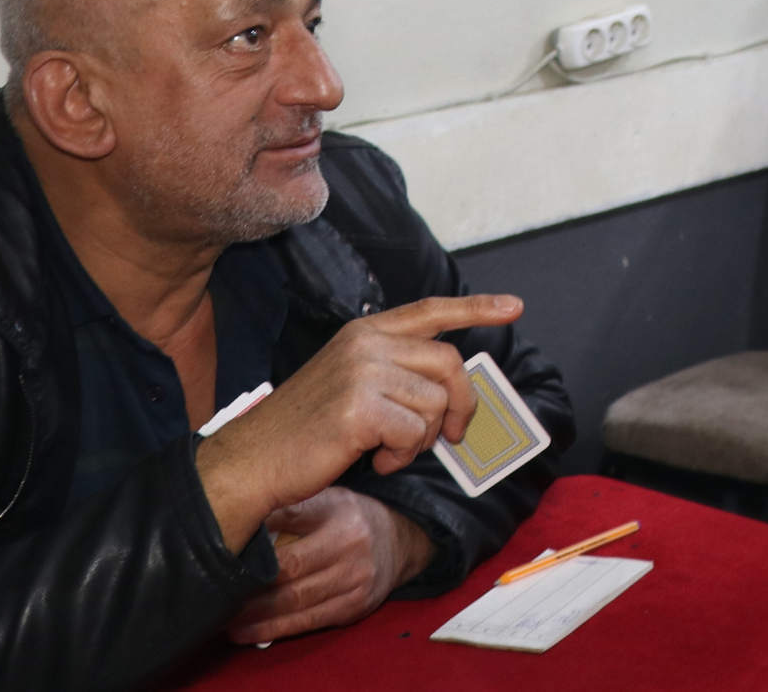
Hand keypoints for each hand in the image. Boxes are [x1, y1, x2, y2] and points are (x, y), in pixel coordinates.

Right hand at [194, 293, 522, 551]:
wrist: (253, 461)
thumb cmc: (305, 429)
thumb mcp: (350, 381)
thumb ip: (395, 370)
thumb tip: (452, 385)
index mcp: (364, 332)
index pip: (431, 310)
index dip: (477, 308)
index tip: (513, 307)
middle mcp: (366, 344)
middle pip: (448, 363)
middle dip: (460, 405)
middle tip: (452, 434)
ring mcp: (362, 373)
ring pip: (435, 403)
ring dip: (421, 438)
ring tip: (388, 450)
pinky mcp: (360, 408)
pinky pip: (414, 432)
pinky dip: (403, 454)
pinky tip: (377, 460)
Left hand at [222, 489, 432, 644]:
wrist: (399, 542)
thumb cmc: (350, 518)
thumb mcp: (327, 498)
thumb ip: (290, 508)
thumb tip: (239, 513)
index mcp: (339, 511)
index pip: (289, 520)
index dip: (254, 534)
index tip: (219, 545)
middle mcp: (350, 545)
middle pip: (288, 570)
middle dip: (247, 586)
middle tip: (213, 592)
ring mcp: (355, 579)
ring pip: (294, 602)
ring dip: (253, 614)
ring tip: (221, 618)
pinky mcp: (353, 607)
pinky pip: (307, 623)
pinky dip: (273, 629)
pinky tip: (247, 631)